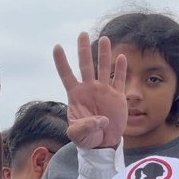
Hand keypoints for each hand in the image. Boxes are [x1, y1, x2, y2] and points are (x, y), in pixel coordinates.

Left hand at [52, 33, 127, 148]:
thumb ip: (85, 127)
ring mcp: (103, 90)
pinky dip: (121, 69)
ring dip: (104, 54)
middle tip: (82, 34)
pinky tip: (121, 57)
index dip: (61, 62)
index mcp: (75, 95)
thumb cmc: (86, 139)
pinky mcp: (117, 96)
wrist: (102, 144)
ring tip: (105, 39)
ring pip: (104, 68)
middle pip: (85, 65)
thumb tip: (101, 120)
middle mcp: (89, 89)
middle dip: (84, 50)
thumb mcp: (78, 135)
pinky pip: (119, 79)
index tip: (57, 47)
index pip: (66, 75)